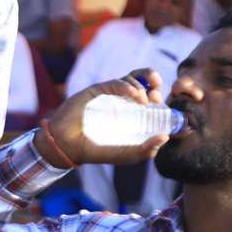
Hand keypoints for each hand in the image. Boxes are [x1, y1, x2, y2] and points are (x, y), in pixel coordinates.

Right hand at [35, 68, 171, 167]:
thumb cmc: (93, 150)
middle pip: (142, 80)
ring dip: (143, 83)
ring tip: (145, 98)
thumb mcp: (123, 154)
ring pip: (131, 77)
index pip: (147, 94)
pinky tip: (134, 95)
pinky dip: (127, 86)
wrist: (66, 146)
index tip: (161, 103)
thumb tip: (165, 137)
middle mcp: (119, 99)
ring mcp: (108, 94)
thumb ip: (144, 150)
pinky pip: (115, 83)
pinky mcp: (97, 90)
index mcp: (128, 111)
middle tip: (157, 95)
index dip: (156, 94)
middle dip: (153, 82)